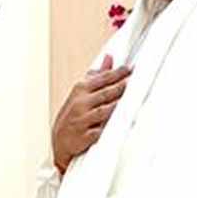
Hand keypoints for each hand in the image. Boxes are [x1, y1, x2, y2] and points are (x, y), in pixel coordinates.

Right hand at [52, 55, 129, 173]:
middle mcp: (80, 103)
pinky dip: (110, 128)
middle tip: (137, 81)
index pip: (103, 78)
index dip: (118, 73)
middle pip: (106, 93)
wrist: (59, 139)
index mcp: (80, 90)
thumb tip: (109, 57)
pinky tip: (121, 123)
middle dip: (121, 86)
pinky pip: (100, 131)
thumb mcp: (81, 91)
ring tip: (132, 100)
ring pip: (104, 111)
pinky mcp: (85, 136)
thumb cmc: (74, 113)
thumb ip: (97, 75)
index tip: (131, 69)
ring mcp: (82, 120)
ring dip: (118, 105)